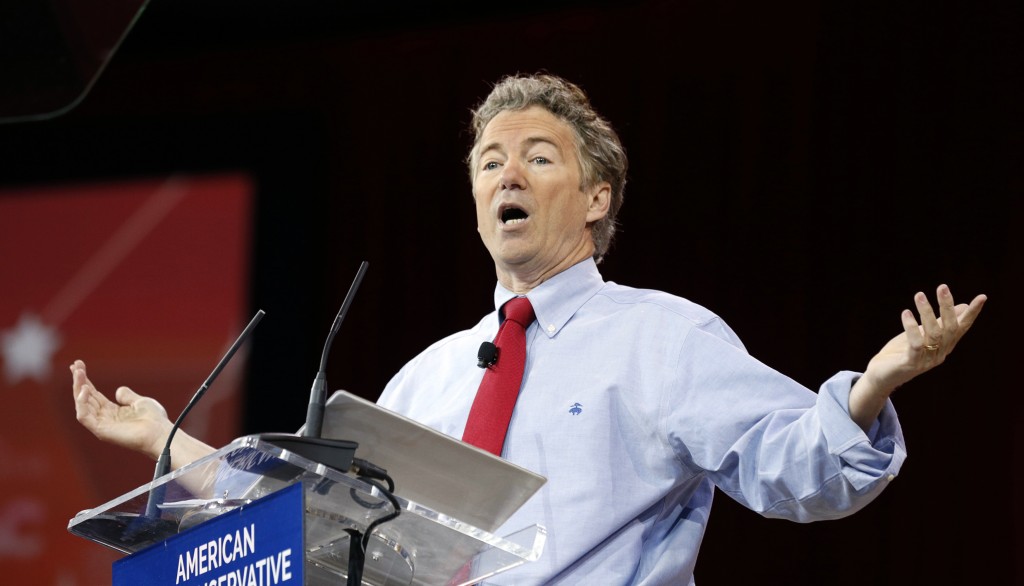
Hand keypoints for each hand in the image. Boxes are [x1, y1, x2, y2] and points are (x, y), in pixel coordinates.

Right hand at [71, 359, 171, 459]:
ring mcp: (101, 425)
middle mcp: (104, 417)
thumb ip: (127, 396)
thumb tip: (118, 390)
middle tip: (76, 365)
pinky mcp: (101, 430)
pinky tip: (85, 389)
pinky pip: (84, 417)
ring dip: (78, 388)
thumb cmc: (154, 420)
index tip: (79, 365)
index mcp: (112, 411)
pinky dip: (82, 403)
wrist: (160, 432)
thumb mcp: (140, 402)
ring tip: (79, 373)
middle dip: (79, 381)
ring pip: (82, 405)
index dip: (85, 381)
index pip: (93, 394)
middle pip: (85, 397)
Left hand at [849, 284, 986, 428]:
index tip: (982, 297)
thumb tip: (962, 305)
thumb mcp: (923, 334)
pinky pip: (915, 344)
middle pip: (949, 328)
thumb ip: (940, 321)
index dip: (972, 313)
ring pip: (933, 334)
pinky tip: (906, 312)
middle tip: (942, 287)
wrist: (881, 376)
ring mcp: (926, 360)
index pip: (962, 327)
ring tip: (919, 295)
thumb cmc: (902, 352)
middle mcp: (940, 353)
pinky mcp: (910, 363)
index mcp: (945, 345)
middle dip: (947, 307)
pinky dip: (911, 327)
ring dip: (926, 313)